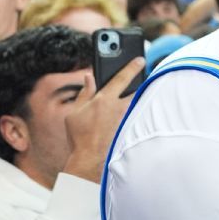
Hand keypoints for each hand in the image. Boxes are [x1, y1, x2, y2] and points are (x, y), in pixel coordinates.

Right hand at [63, 57, 145, 182]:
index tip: (140, 58)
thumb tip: (88, 77)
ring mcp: (126, 119)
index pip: (121, 77)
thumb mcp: (74, 113)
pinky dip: (134, 113)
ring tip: (134, 96)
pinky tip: (132, 115)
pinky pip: (134, 116)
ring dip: (136, 99)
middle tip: (144, 74)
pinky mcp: (129, 130)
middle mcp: (119, 108)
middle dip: (139, 82)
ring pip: (136, 104)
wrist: (90, 161)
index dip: (132, 66)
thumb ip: (84, 93)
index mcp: (104, 100)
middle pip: (135, 90)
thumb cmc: (79, 137)